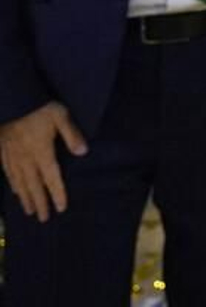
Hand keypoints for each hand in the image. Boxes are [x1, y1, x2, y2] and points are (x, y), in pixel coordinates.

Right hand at [0, 101, 86, 221]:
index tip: (61, 208)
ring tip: (30, 211)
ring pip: (20, 182)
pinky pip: (8, 173)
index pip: (52, 178)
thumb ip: (71, 134)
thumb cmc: (39, 107)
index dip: (57, 194)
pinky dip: (12, 185)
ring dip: (26, 198)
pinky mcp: (4, 151)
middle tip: (44, 219)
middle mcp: (26, 158)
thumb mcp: (61, 116)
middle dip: (40, 203)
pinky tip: (15, 192)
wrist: (13, 100)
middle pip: (34, 185)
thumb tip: (83, 152)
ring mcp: (13, 156)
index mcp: (42, 152)